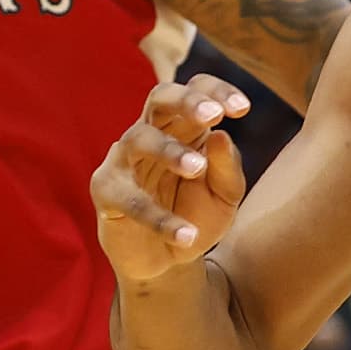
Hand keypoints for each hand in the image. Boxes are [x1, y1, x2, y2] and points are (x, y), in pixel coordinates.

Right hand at [95, 76, 250, 282]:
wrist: (169, 260)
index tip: (244, 109)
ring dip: (169, 151)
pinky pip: (130, 200)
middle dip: (186, 102)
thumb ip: (227, 169)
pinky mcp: (107, 193)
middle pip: (159, 98)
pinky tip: (187, 235)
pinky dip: (159, 219)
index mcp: (183, 126)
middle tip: (213, 115)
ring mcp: (125, 161)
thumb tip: (221, 135)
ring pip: (140, 139)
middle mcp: (150, 133)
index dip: (217, 91)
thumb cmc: (195, 214)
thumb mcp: (224, 196)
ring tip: (197, 168)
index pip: (195, 89)